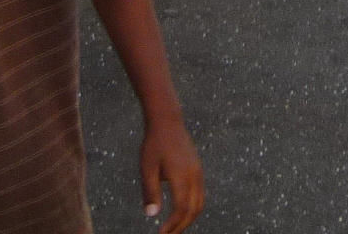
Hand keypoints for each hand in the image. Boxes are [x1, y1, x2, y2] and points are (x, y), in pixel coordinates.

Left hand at [137, 115, 203, 231]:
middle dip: (182, 226)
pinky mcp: (197, 169)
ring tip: (174, 227)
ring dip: (188, 218)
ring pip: (200, 202)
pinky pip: (200, 193)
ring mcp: (198, 172)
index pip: (181, 209)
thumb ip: (150, 192)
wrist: (168, 122)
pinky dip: (192, 207)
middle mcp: (194, 175)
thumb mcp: (147, 169)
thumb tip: (151, 215)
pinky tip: (179, 211)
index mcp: (182, 176)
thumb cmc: (154, 145)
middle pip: (194, 209)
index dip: (172, 225)